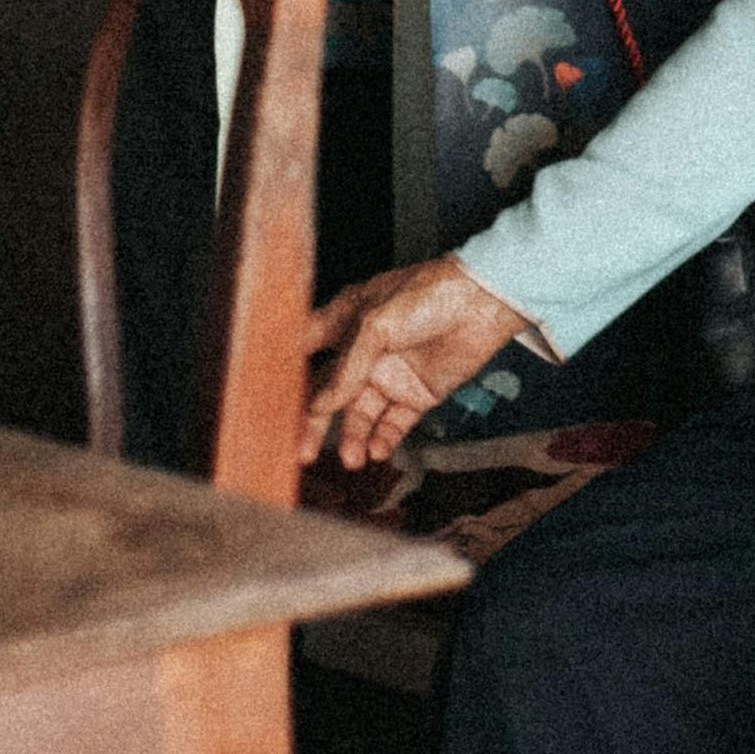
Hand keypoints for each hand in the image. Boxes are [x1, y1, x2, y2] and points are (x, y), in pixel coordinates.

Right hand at [300, 258, 533, 474]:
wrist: (485, 301)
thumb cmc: (429, 295)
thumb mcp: (377, 325)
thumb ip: (348, 367)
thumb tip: (319, 406)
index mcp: (345, 323)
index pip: (305, 352)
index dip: (287, 378)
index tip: (269, 407)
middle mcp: (362, 353)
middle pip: (329, 394)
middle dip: (314, 424)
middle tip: (303, 452)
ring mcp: (390, 375)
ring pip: (360, 414)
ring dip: (353, 437)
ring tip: (352, 458)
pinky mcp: (417, 394)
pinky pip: (393, 423)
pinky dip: (383, 439)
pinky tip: (376, 450)